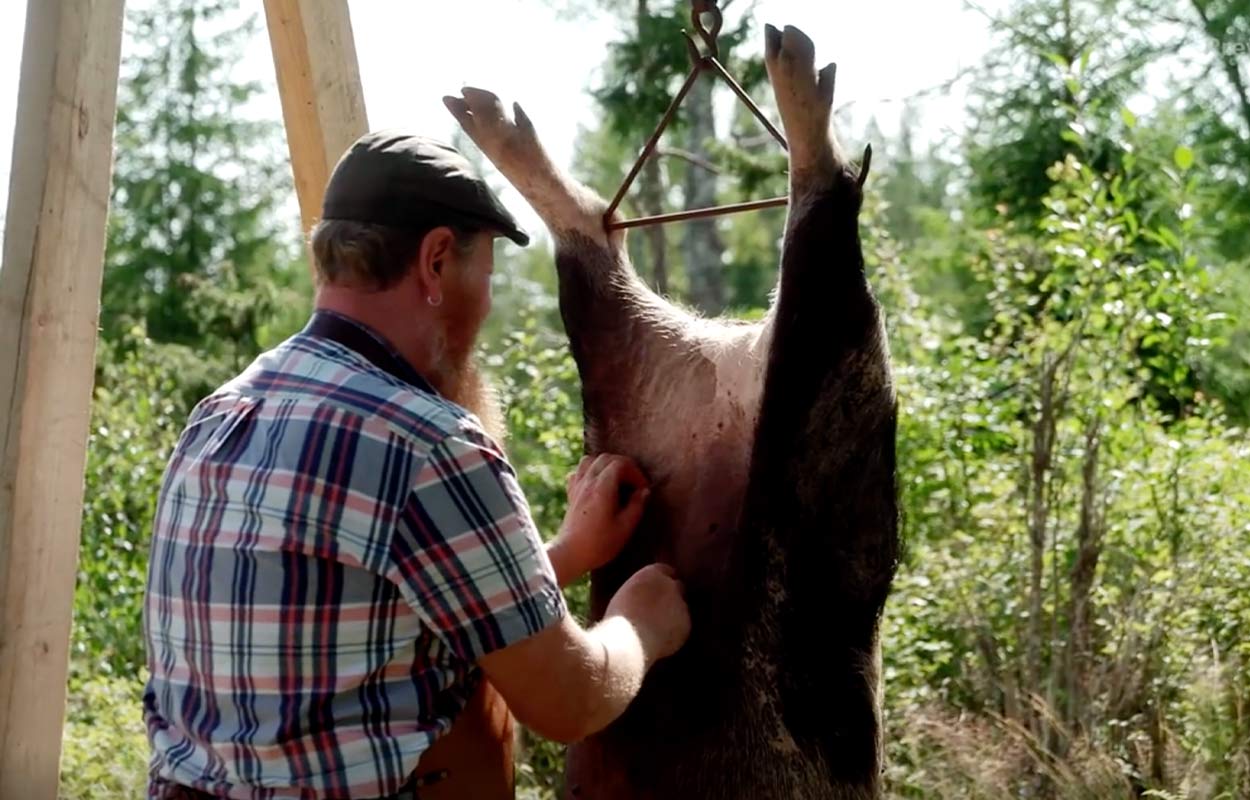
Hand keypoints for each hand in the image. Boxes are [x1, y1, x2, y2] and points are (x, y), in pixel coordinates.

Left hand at [550, 454, 650, 581]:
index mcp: (603, 487)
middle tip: (634, 484)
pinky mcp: (571, 494)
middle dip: (624, 466)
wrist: (570, 554)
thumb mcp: (625, 527)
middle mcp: (588, 482)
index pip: (621, 464)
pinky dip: (589, 471)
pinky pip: (579, 472)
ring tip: (616, 480)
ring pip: (590, 460)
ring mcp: (577, 486)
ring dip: (606, 465)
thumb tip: (644, 491)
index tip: (643, 489)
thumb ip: (637, 506)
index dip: (636, 473)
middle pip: (606, 458)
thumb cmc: (600, 544)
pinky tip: (597, 485)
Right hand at [605, 563, 691, 663]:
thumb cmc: (617, 621)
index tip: (657, 591)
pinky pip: (682, 625)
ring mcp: (681, 604)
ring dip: (673, 614)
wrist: (626, 643)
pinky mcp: (686, 624)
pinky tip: (660, 638)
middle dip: (671, 595)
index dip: (661, 582)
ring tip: (655, 628)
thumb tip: (647, 597)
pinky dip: (675, 631)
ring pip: (681, 607)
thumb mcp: (624, 595)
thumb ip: (641, 590)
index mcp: (652, 573)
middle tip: (659, 610)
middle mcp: (670, 585)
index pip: (664, 571)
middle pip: (677, 586)